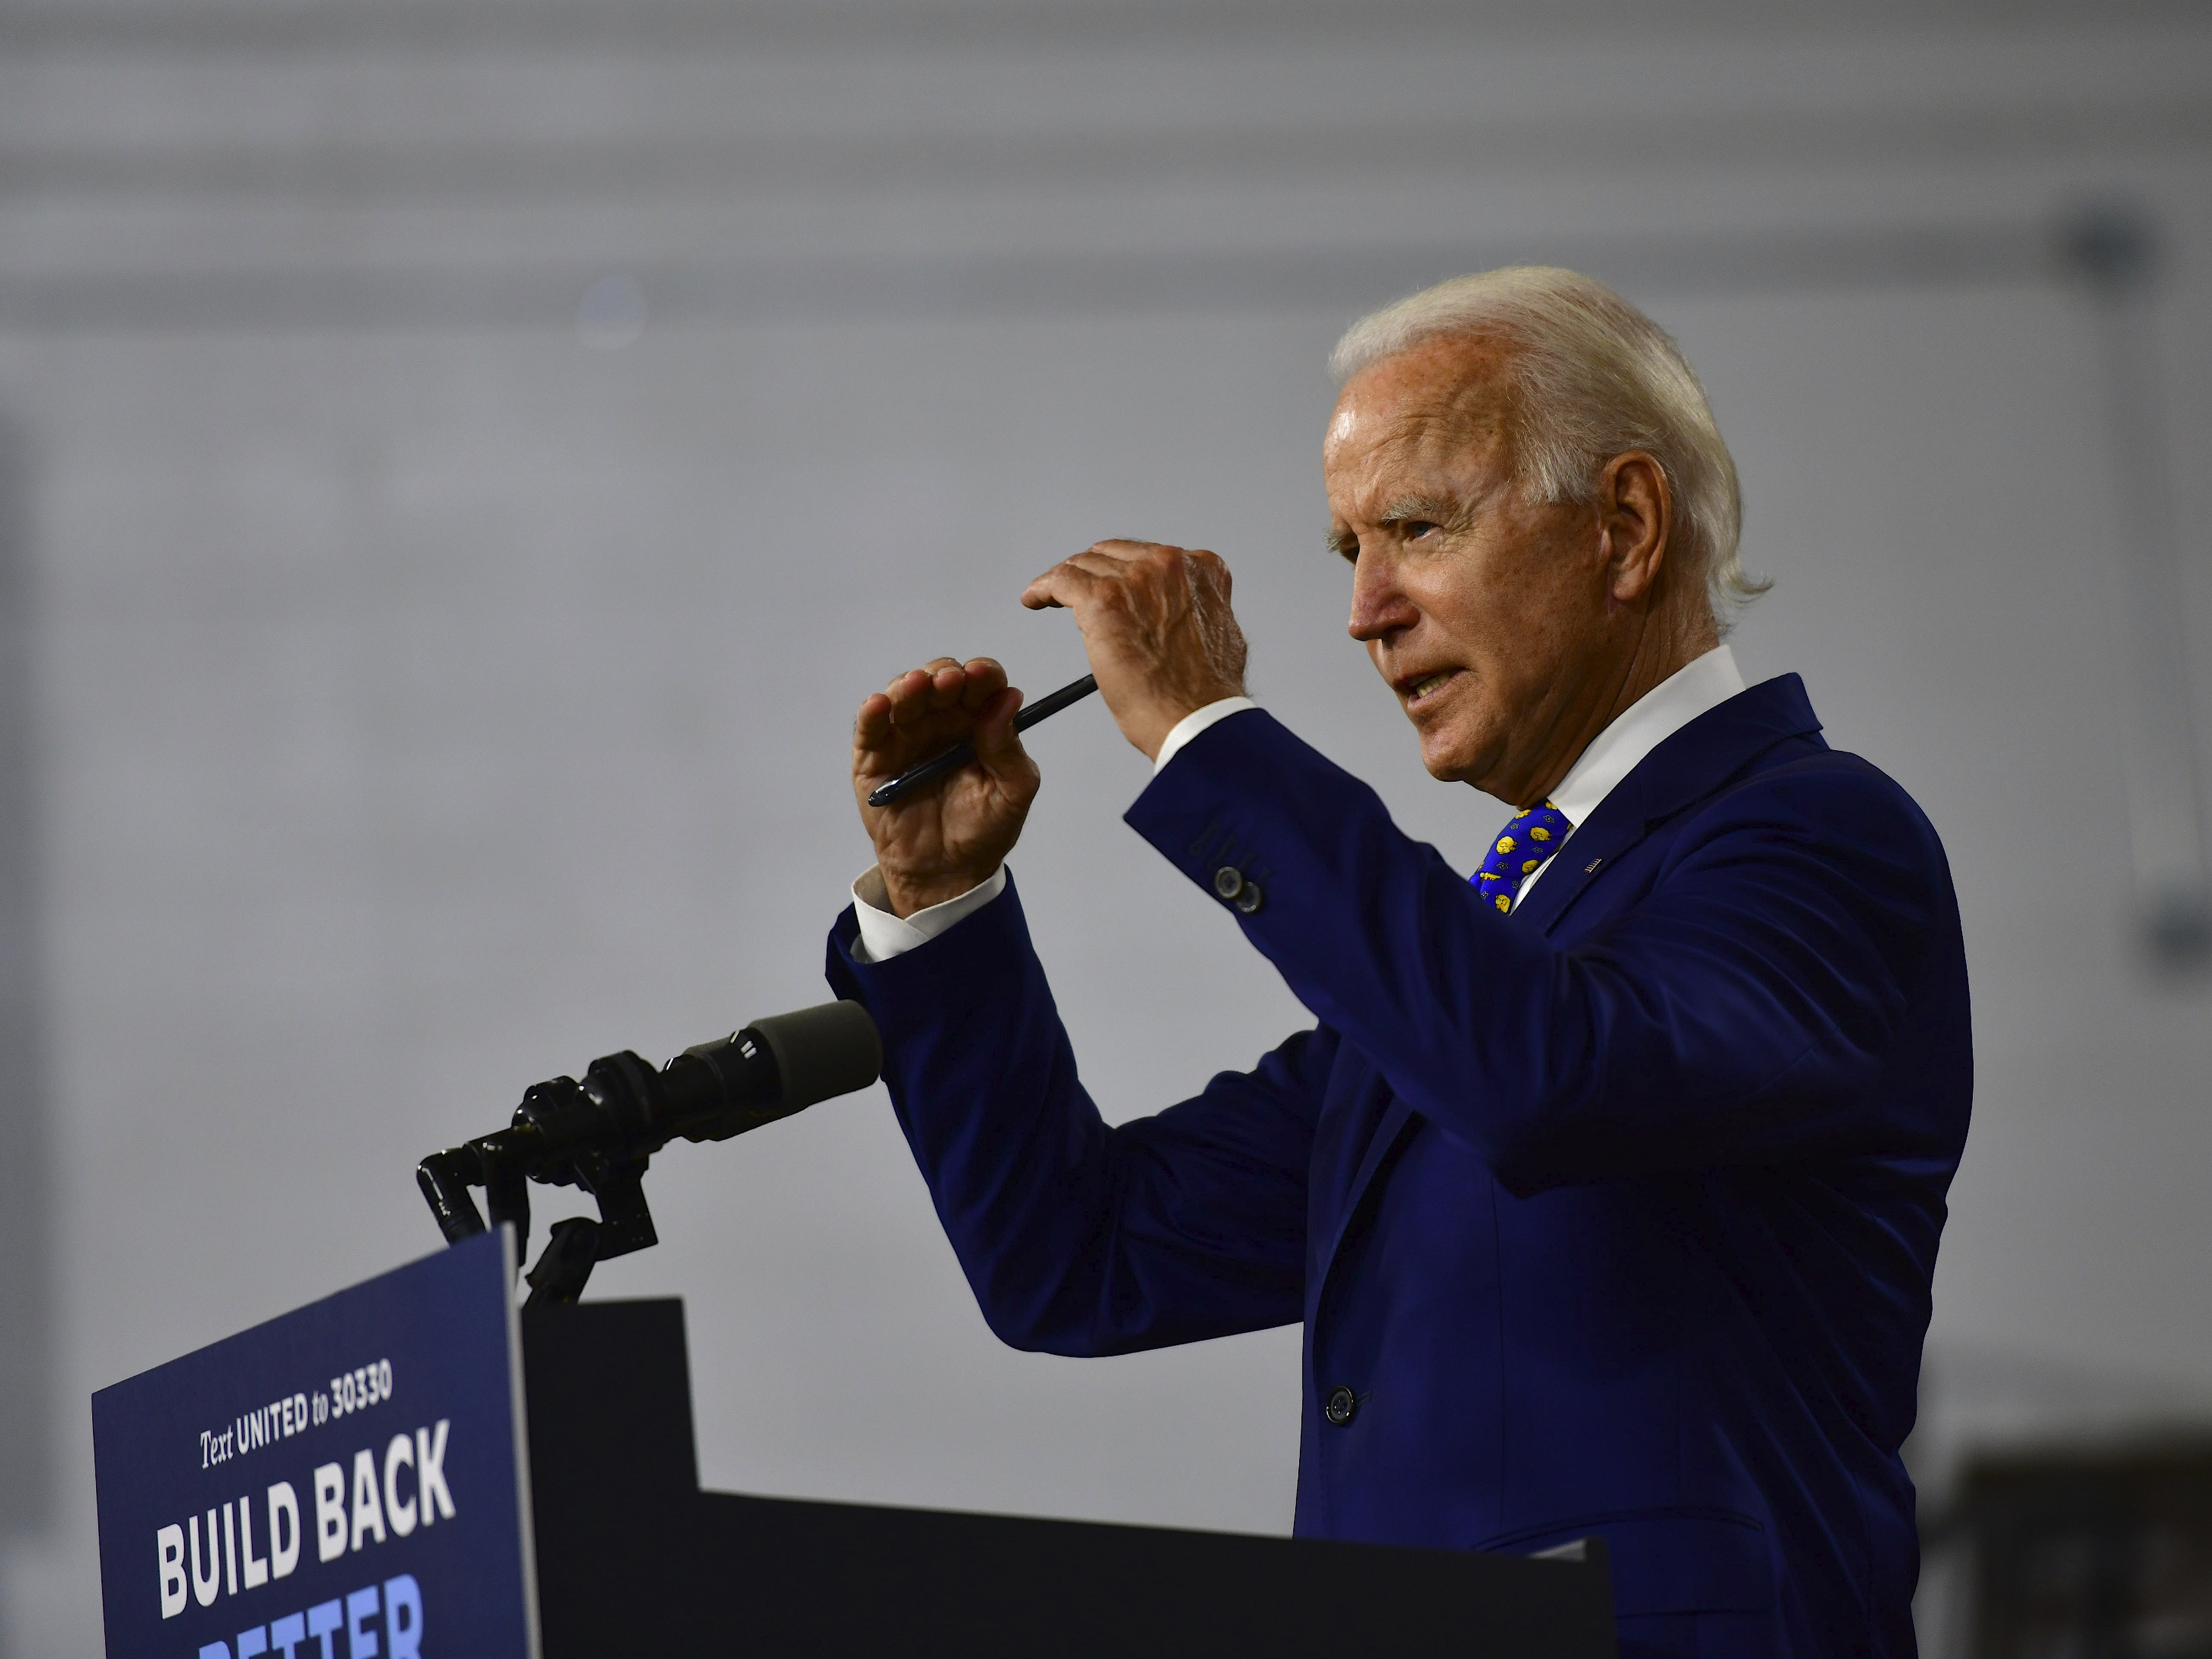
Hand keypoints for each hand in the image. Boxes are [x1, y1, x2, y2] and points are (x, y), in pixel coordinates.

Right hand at [852, 657, 1040, 917]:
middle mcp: (941, 721)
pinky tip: (879, 705)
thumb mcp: (1012, 791)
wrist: (946, 871)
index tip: (984, 676)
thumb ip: (1009, 749)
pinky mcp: (874, 757)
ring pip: (903, 696)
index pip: (981, 685)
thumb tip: (1010, 699)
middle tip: (951, 682)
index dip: (983, 675)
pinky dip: (872, 713)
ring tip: (917, 686)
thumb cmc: (983, 829)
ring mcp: (906, 736)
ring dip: (909, 686)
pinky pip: (870, 728)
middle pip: (940, 681)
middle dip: (945, 675)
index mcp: (978, 722)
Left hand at [1020, 540, 1248, 759]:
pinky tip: (1034, 599)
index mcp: (1202, 570)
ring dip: (1066, 582)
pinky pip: (1061, 581)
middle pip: (1113, 556)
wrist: (1197, 720)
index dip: (1124, 573)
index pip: (1149, 558)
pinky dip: (1043, 588)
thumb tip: (1169, 617)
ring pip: (1085, 566)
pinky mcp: (1103, 599)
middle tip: (1077, 594)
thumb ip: (1191, 612)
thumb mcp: (1217, 634)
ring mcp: (1136, 579)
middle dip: (1093, 574)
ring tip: (1049, 598)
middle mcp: (1169, 565)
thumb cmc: (1204, 695)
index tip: (1112, 584)